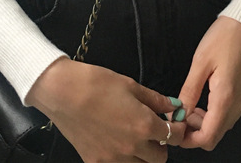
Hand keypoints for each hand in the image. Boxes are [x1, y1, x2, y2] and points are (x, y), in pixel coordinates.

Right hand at [25, 57, 184, 161]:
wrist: (62, 92)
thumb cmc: (94, 84)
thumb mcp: (130, 85)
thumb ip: (155, 99)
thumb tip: (172, 105)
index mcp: (144, 126)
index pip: (174, 137)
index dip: (178, 129)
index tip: (176, 123)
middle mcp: (131, 148)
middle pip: (160, 158)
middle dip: (161, 144)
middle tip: (154, 129)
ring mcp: (113, 159)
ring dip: (144, 155)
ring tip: (134, 135)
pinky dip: (123, 159)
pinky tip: (117, 143)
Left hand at [177, 16, 240, 150]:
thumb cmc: (223, 38)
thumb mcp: (200, 63)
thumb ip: (189, 91)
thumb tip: (178, 113)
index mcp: (226, 98)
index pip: (209, 137)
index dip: (190, 140)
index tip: (175, 131)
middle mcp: (238, 104)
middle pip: (216, 134)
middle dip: (195, 131)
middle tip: (179, 115)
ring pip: (222, 125)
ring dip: (204, 122)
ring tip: (188, 104)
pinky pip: (228, 113)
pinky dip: (213, 114)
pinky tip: (202, 98)